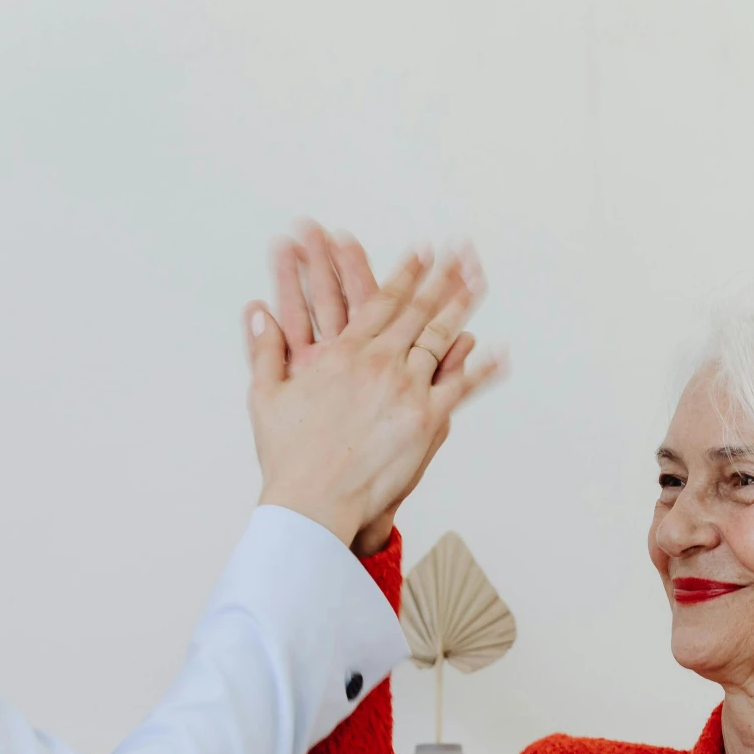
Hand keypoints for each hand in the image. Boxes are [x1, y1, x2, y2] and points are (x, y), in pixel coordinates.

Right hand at [245, 225, 500, 549]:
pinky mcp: (426, 419)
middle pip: (418, 311)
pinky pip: (460, 386)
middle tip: (460, 254)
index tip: (421, 253)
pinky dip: (480, 366)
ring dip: (461, 307)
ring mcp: (406, 388)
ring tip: (477, 284)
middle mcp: (379, 363)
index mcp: (343, 354)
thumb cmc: (288, 455)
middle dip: (441, 278)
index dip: (404, 274)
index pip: (381, 303)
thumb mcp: (266, 395)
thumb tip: (256, 311)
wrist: (313, 501)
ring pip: (441, 338)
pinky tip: (497, 351)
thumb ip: (265, 349)